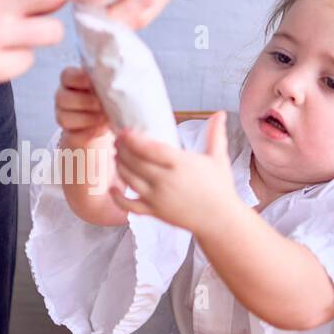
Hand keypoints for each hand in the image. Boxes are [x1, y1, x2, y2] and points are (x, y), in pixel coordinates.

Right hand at [54, 66, 109, 147]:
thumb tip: (122, 81)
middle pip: (62, 98)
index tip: (91, 81)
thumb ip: (108, 82)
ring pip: (64, 118)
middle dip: (84, 101)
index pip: (66, 76)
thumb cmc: (109, 96)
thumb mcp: (109, 85)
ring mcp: (64, 116)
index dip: (77, 78)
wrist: (106, 119)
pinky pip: (74, 135)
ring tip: (105, 118)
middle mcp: (63, 97)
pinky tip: (103, 129)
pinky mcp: (70, 134)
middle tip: (102, 104)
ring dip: (87, 118)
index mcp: (71, 80)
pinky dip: (90, 132)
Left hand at [111, 111, 238, 233]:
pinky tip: (113, 188)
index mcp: (180, 164)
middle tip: (118, 139)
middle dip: (122, 149)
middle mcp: (166, 181)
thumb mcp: (218, 158)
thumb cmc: (219, 188)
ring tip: (117, 155)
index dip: (133, 139)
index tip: (125, 131)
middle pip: (135, 162)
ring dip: (120, 165)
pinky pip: (129, 205)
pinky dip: (118, 197)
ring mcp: (158, 198)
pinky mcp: (154, 212)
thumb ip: (215, 134)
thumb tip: (220, 113)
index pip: (150, 149)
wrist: (219, 220)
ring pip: (129, 179)